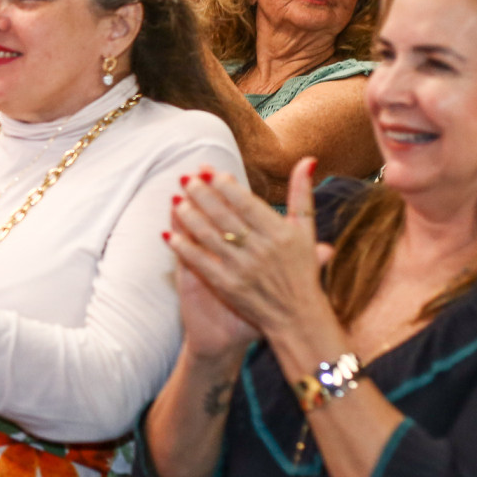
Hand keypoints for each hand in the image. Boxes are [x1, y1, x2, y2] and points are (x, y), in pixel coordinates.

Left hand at [164, 159, 333, 343]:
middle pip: (224, 216)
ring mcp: (243, 269)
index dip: (225, 185)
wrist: (297, 317)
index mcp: (280, 233)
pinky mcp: (228, 287)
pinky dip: (184, 248)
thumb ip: (302, 194)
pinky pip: (201, 263)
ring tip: (176, 200)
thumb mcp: (307, 231)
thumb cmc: (302, 269)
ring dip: (189, 217)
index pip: (246, 203)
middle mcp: (261, 249)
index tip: (208, 170)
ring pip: (209, 236)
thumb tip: (307, 160)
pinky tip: (169, 235)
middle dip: (202, 194)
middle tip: (185, 178)